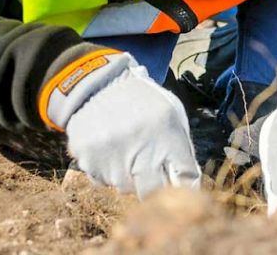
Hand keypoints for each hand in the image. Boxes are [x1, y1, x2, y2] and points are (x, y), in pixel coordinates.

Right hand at [41, 51, 201, 197]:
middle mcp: (139, 148)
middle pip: (153, 192)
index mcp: (166, 133)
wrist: (96, 83)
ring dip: (128, 176)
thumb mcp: (170, 112)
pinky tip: (108, 148)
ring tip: (124, 148)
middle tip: (148, 169)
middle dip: (153, 185)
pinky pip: (102, 181)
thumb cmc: (140, 100)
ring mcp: (111, 158)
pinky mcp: (88, 161)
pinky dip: (107, 171)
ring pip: (125, 188)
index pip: (185, 179)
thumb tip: (188, 184)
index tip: (176, 180)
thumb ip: (182, 148)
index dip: (183, 184)